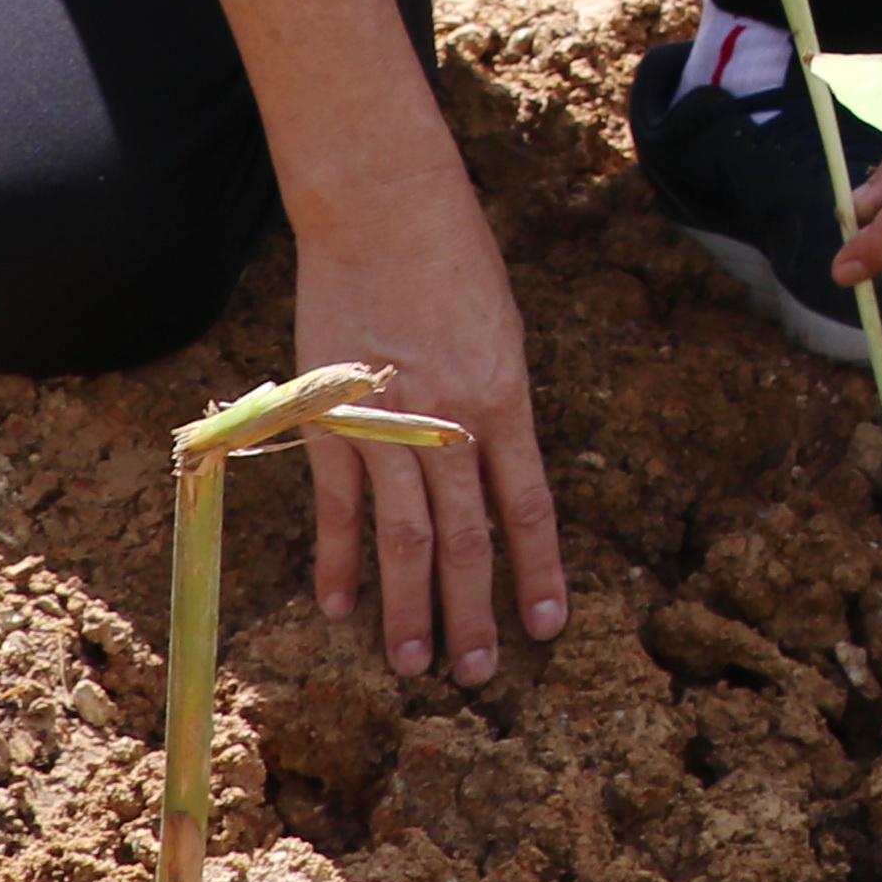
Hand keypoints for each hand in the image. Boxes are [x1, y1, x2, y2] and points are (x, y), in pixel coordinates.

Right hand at [289, 176, 569, 683]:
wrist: (382, 207)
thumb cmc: (452, 256)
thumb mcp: (501, 330)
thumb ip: (497, 403)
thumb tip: (494, 466)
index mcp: (506, 399)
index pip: (528, 507)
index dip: (539, 570)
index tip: (549, 625)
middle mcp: (450, 421)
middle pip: (468, 539)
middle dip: (473, 613)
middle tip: (476, 673)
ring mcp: (387, 423)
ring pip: (405, 537)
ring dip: (409, 606)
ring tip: (413, 664)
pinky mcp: (331, 417)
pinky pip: (338, 504)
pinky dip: (338, 559)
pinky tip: (341, 606)